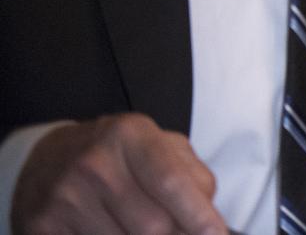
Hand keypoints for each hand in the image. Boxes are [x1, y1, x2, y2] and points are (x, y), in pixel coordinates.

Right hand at [13, 115, 224, 234]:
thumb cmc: (117, 155)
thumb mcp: (159, 146)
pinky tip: (115, 231)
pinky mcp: (43, 226)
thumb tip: (208, 214)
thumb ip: (192, 175)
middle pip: (152, 225)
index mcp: (130, 135)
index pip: (171, 182)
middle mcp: (95, 163)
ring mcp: (65, 197)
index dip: (198, 215)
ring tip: (139, 229)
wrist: (45, 158)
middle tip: (178, 232)